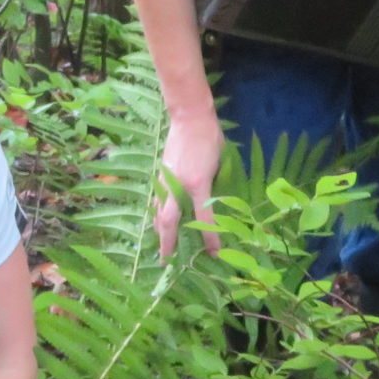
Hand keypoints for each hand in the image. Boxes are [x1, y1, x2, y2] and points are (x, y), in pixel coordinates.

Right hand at [153, 114, 224, 258]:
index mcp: (197, 183)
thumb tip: (214, 204)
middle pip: (168, 222)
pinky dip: (158, 215)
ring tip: (162, 247)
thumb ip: (215, 185)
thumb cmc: (210, 138)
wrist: (188, 117)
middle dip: (167, 244)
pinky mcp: (160, 175)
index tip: (213, 254)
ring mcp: (166, 180)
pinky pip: (157, 201)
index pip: (204, 218)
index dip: (210, 238)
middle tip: (166, 262)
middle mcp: (178, 186)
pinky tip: (160, 223)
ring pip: (158, 213)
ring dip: (160, 231)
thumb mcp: (221, 163)